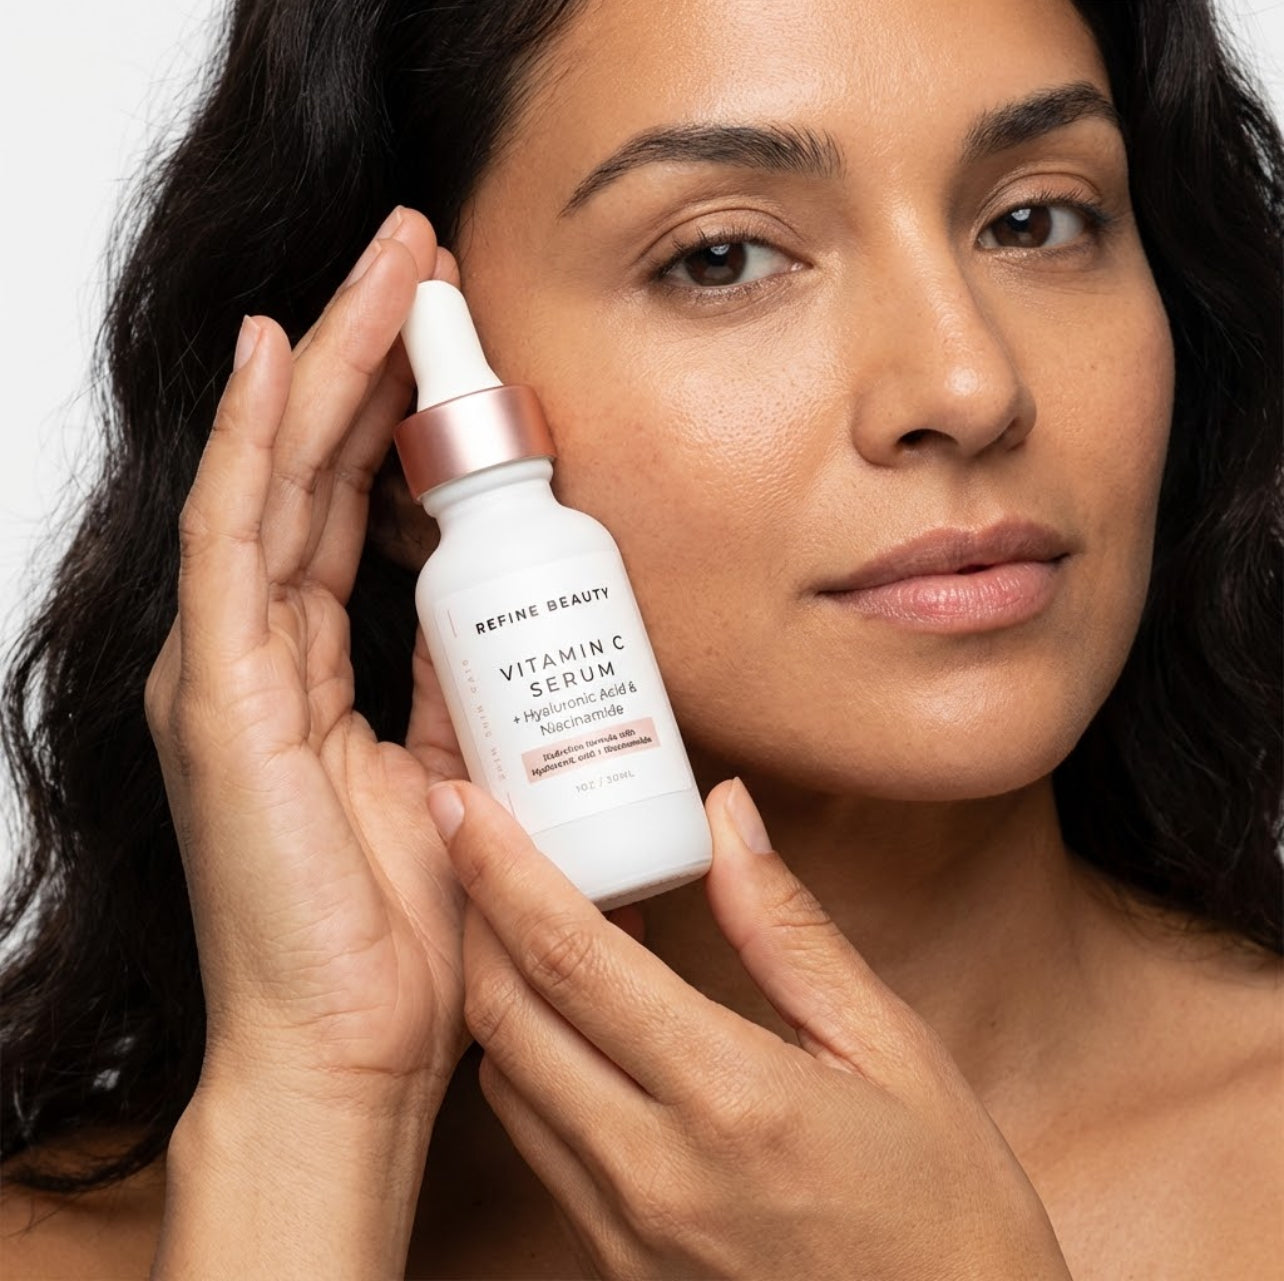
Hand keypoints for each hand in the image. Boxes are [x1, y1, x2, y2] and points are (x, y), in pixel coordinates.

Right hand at [144, 208, 468, 1116]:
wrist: (349, 1044)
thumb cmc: (393, 928)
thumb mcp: (445, 771)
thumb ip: (452, 690)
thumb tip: (493, 619)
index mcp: (306, 668)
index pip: (346, 505)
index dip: (392, 412)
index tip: (451, 336)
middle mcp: (257, 650)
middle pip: (310, 468)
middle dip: (365, 354)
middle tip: (418, 257)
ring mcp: (229, 665)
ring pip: (275, 476)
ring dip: (328, 362)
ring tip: (383, 267)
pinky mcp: (221, 693)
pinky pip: (235, 540)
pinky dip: (255, 442)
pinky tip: (278, 353)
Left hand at [428, 778, 1072, 1279]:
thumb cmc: (946, 1209)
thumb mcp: (892, 1049)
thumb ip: (787, 928)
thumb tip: (725, 814)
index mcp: (729, 1098)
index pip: (570, 958)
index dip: (498, 867)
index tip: (459, 802)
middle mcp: (651, 1170)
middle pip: (506, 1016)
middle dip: (474, 912)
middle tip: (479, 839)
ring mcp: (623, 1229)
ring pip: (506, 1081)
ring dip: (497, 984)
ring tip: (527, 912)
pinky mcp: (616, 1263)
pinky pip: (536, 1141)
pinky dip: (529, 1057)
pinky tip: (570, 1012)